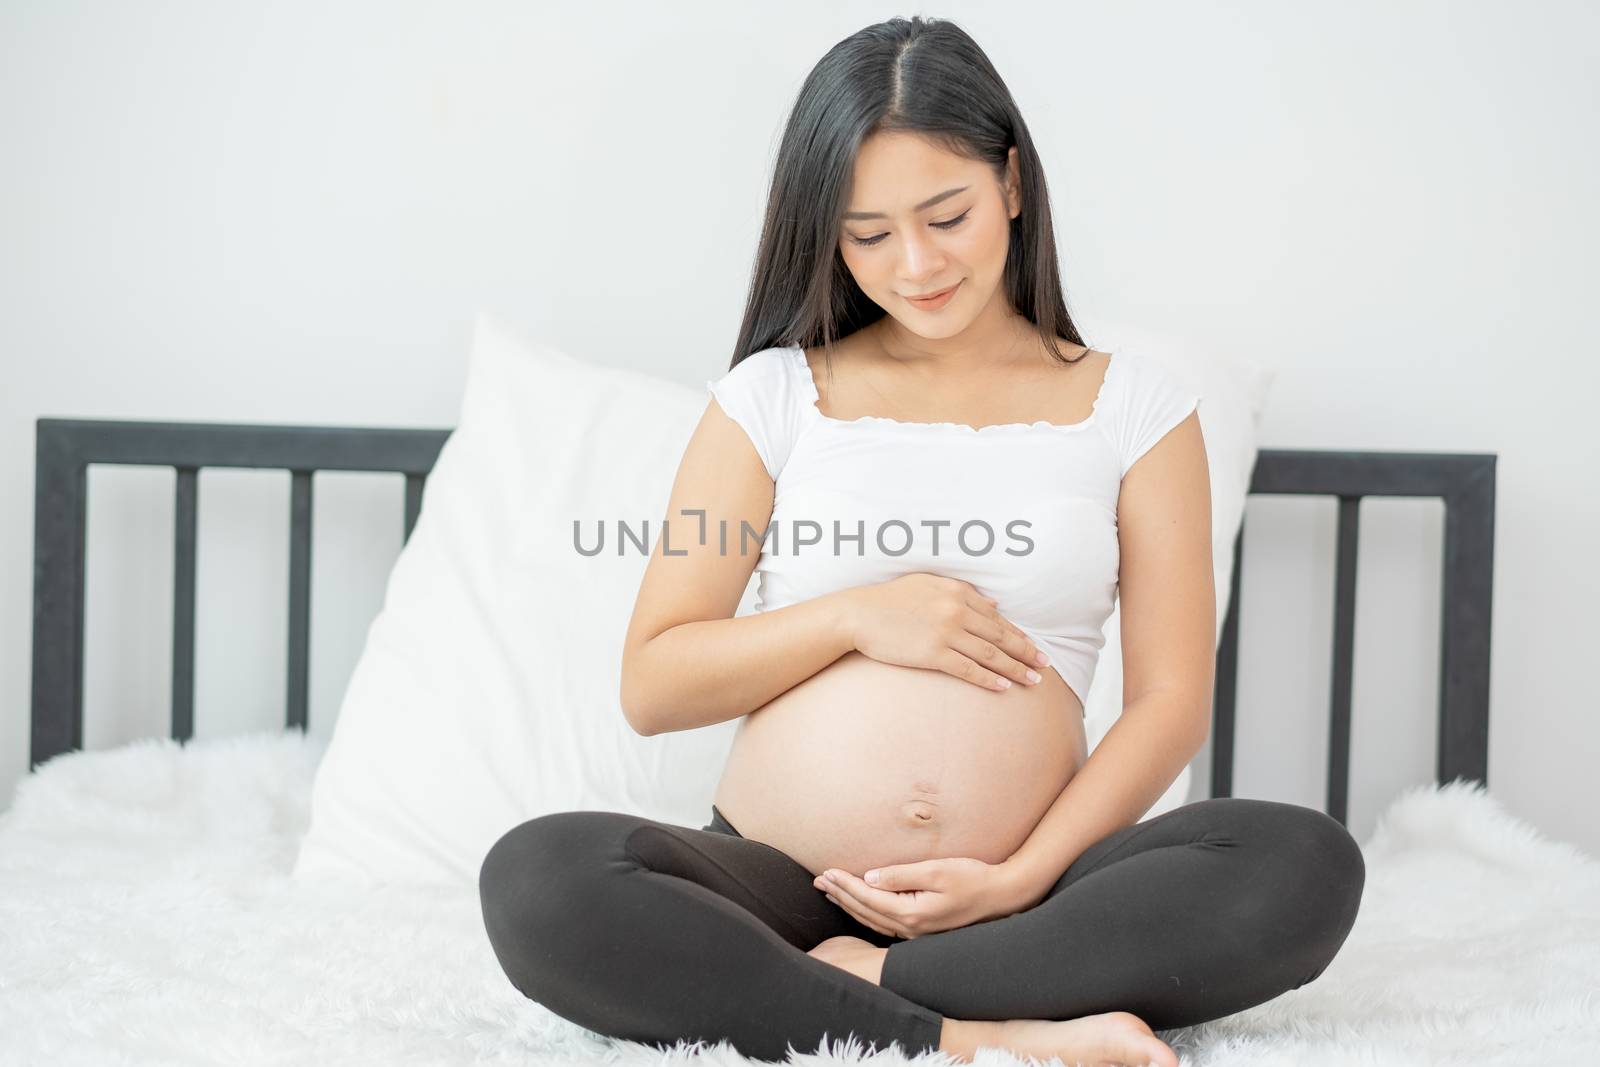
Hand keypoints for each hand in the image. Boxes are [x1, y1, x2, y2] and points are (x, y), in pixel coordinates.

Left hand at [811, 855, 1027, 938]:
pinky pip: (884, 923)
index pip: (868, 898)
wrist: (1002, 896)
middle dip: (841, 895)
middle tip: (819, 881)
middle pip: (866, 911)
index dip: (845, 884)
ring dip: (850, 904)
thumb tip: (870, 877)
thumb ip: (901, 875)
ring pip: (873, 919)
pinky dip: (866, 912)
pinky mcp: (922, 929)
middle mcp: (910, 929)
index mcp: (912, 914)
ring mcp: (916, 932)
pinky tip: (860, 905)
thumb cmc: (973, 878)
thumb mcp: (937, 871)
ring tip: (830, 892)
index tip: (826, 872)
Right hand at [841, 574, 1049, 691]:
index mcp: (958, 592)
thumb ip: (963, 591)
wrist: (858, 614)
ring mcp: (945, 633)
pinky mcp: (932, 654)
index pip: (997, 617)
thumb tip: (994, 603)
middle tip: (1045, 666)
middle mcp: (957, 611)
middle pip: (1001, 636)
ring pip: (990, 654)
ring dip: (1015, 669)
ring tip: (1032, 681)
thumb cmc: (891, 599)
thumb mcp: (929, 584)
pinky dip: (988, 679)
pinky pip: (968, 669)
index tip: (1034, 647)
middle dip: (1026, 653)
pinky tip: (1003, 687)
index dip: (1019, 634)